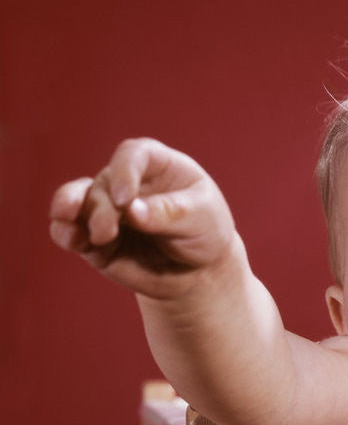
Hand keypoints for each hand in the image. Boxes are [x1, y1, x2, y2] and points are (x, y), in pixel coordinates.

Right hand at [49, 138, 236, 298]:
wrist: (200, 270)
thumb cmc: (206, 233)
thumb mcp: (202, 219)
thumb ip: (168, 214)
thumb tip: (131, 210)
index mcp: (158, 165)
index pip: (133, 154)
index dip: (124, 171)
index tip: (125, 199)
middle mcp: (127, 181)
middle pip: (103, 184)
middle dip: (101, 209)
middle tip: (107, 232)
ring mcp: (107, 208)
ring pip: (76, 201)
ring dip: (70, 214)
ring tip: (75, 235)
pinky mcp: (94, 237)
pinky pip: (68, 229)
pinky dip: (64, 232)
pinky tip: (70, 240)